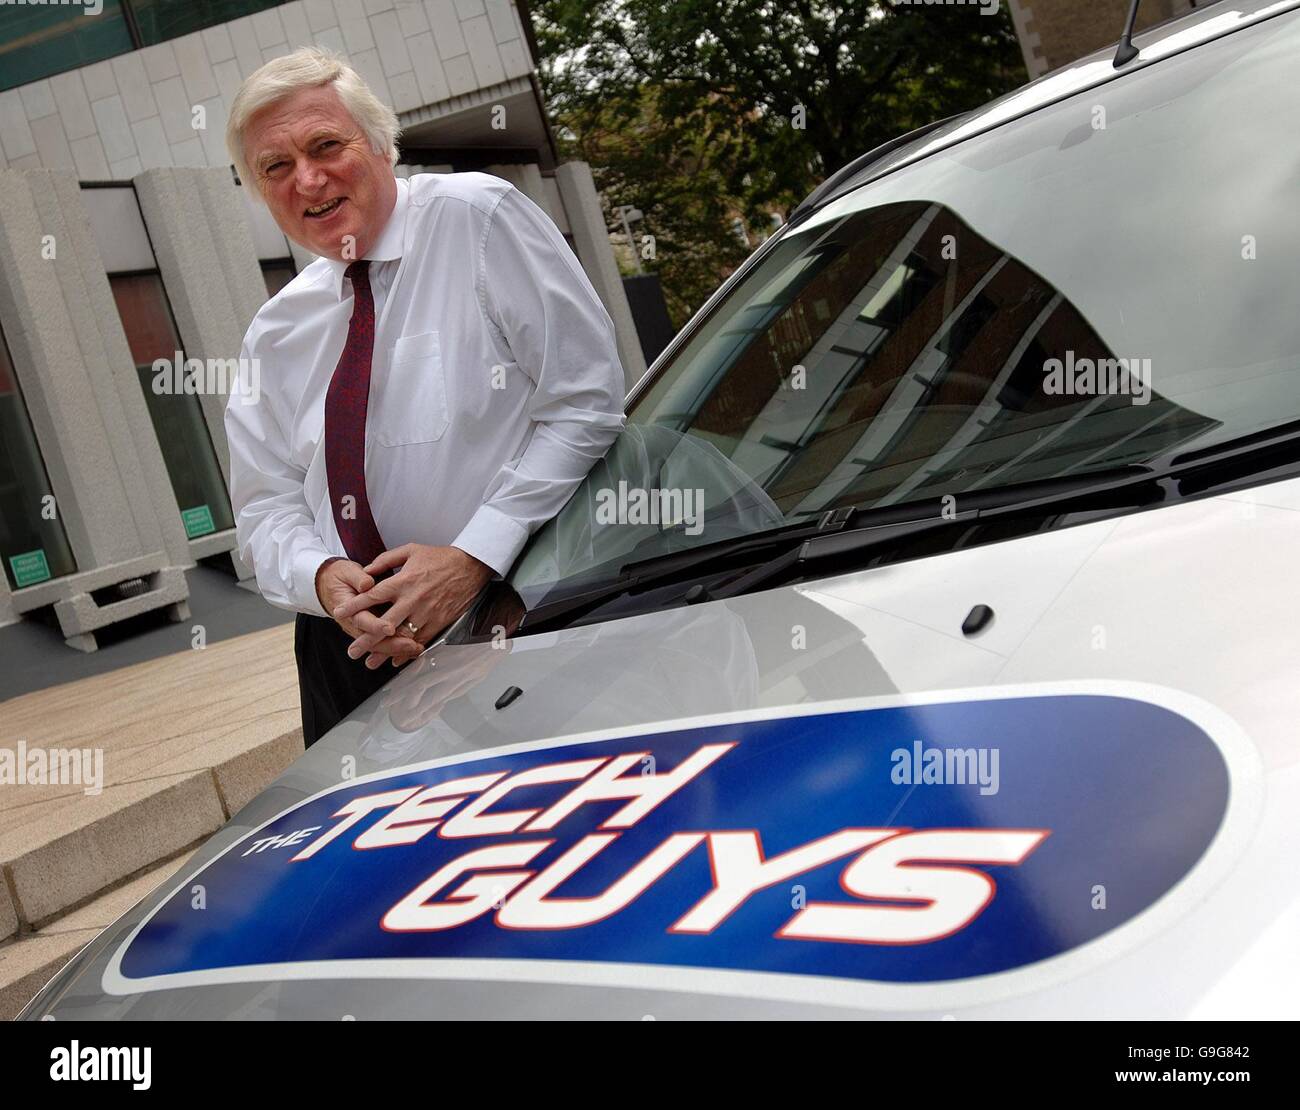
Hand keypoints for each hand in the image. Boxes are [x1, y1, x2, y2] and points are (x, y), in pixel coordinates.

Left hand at [330, 544, 493, 668]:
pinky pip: (421, 641)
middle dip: (366, 639)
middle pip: (384, 623)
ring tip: (371, 662)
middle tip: (352, 651)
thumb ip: (386, 559)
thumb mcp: (411, 550)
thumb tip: (367, 570)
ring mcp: (426, 613)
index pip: (373, 596)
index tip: (339, 614)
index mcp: (403, 581)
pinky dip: (408, 652)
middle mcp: (412, 599)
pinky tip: (397, 660)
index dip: (354, 606)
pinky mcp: (439, 621)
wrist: (471, 566)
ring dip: (385, 651)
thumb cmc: (441, 557)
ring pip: (401, 637)